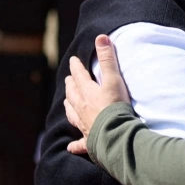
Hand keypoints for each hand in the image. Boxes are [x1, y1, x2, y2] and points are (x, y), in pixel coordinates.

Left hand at [64, 35, 129, 154]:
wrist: (116, 136)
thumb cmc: (116, 107)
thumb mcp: (114, 80)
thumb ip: (108, 59)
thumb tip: (101, 37)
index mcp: (87, 93)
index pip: (79, 76)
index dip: (76, 67)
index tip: (74, 61)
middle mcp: (82, 109)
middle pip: (73, 95)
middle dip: (70, 86)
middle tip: (69, 80)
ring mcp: (84, 126)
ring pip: (72, 114)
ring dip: (69, 107)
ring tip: (68, 102)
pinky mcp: (90, 142)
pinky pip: (80, 144)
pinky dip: (75, 145)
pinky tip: (71, 147)